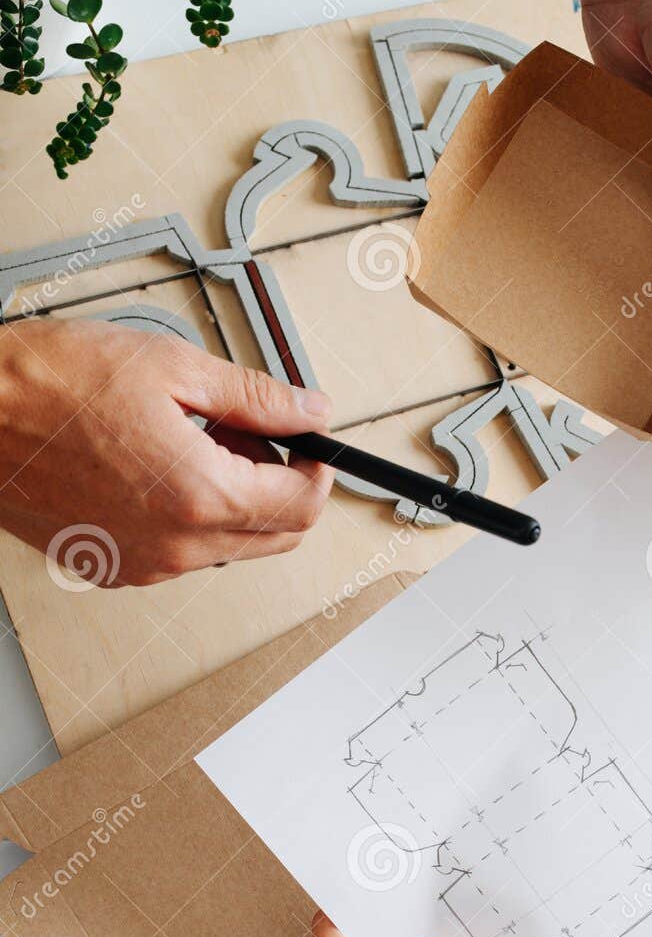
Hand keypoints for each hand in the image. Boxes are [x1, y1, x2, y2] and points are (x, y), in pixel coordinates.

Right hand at [0, 318, 334, 585]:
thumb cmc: (47, 385)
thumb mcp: (171, 367)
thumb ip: (255, 398)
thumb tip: (308, 410)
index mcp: (199, 497)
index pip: (303, 507)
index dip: (319, 471)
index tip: (310, 444)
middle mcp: (175, 546)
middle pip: (275, 537)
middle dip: (281, 487)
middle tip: (253, 436)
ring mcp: (144, 565)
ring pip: (229, 548)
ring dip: (234, 502)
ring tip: (192, 440)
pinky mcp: (114, 568)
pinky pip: (181, 555)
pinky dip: (190, 518)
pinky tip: (157, 468)